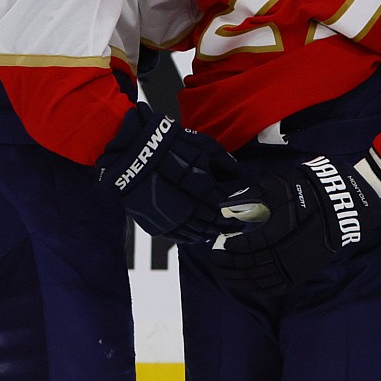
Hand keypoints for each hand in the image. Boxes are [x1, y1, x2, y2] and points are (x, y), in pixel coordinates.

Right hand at [97, 106, 253, 242]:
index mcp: (200, 186)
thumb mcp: (204, 147)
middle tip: (237, 227)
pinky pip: (178, 235)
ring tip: (220, 230)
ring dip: (210, 232)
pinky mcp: (155, 220)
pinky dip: (192, 237)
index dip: (236, 214)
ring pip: (196, 232)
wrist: (134, 148)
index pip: (224, 208)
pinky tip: (200, 234)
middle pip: (211, 222)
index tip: (246, 218)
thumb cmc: (173, 143)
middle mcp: (186, 204)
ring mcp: (168, 215)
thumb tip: (246, 182)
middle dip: (226, 225)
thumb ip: (227, 166)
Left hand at [201, 152, 380, 300]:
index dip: (232, 246)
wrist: (341, 205)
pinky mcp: (302, 273)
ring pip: (261, 280)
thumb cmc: (309, 191)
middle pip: (251, 266)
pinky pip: (276, 287)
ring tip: (223, 273)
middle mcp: (288, 253)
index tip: (222, 242)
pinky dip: (257, 288)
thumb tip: (229, 205)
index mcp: (282, 232)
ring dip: (239, 279)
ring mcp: (296, 266)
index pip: (249, 246)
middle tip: (215, 259)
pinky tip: (245, 285)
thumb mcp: (279, 185)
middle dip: (229, 264)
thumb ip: (252, 194)